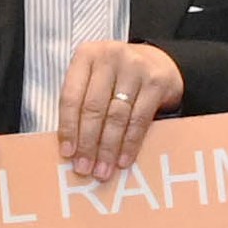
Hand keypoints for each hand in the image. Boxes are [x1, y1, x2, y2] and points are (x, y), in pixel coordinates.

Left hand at [55, 40, 183, 182]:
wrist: (159, 62)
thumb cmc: (118, 77)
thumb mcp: (95, 79)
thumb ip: (82, 103)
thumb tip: (72, 149)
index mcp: (86, 56)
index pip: (71, 96)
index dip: (68, 128)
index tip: (67, 154)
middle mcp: (109, 57)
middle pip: (94, 108)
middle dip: (88, 143)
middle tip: (84, 169)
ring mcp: (135, 68)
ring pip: (116, 116)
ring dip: (108, 148)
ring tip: (102, 171)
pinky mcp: (156, 82)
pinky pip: (139, 120)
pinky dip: (130, 144)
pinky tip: (123, 161)